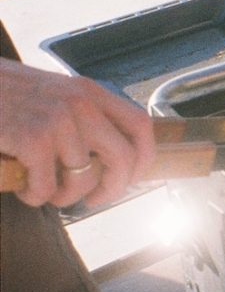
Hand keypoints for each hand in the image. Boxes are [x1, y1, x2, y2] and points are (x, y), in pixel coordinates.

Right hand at [0, 59, 155, 207]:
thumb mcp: (53, 95)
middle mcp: (81, 104)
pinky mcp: (32, 138)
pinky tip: (25, 188)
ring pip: (82, 178)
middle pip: (123, 157)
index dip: (143, 157)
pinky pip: (47, 186)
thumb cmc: (4, 94)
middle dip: (113, 188)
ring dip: (64, 196)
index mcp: (90, 92)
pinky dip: (37, 196)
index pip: (140, 125)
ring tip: (47, 191)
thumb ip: (82, 116)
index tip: (133, 177)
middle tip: (94, 200)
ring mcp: (58, 120)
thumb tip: (106, 157)